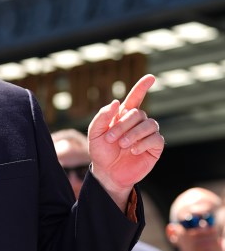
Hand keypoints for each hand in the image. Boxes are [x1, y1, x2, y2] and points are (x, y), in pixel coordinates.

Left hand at [88, 74, 163, 207]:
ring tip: (122, 145)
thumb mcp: (95, 134)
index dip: (142, 87)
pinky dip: (143, 143)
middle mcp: (138, 123)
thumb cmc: (101, 152)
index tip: (150, 77)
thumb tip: (115, 102)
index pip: (135, 98)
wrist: (107, 173)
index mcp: (123, 117)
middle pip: (137, 113)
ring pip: (149, 124)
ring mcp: (148, 134)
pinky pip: (155, 138)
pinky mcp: (155, 147)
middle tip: (111, 139)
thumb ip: (102, 117)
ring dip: (133, 134)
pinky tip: (132, 150)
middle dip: (123, 125)